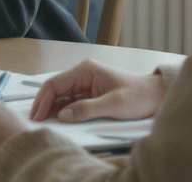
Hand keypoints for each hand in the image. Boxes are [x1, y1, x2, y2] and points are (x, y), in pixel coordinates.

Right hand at [28, 59, 165, 122]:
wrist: (156, 95)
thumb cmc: (139, 96)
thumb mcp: (114, 105)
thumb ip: (87, 109)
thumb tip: (62, 116)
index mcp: (86, 70)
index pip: (54, 84)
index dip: (42, 100)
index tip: (37, 116)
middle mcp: (83, 73)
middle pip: (54, 88)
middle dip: (43, 104)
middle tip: (35, 121)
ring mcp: (85, 82)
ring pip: (61, 95)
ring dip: (52, 108)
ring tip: (43, 122)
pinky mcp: (89, 92)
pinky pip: (70, 100)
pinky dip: (62, 109)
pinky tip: (58, 119)